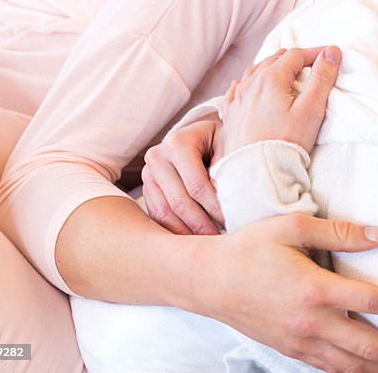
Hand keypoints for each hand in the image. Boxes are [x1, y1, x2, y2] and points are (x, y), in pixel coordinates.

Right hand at [142, 117, 224, 234]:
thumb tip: (228, 203)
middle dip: (202, 225)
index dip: (215, 208)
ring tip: (208, 243)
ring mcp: (148, 174)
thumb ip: (227, 169)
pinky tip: (193, 240)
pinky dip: (175, 230)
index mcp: (177, 143)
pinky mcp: (146, 189)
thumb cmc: (221, 140)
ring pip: (165, 213)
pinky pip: (158, 216)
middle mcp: (157, 157)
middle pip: (179, 202)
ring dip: (187, 233)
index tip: (231, 222)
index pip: (196, 185)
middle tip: (221, 240)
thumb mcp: (229, 145)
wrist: (203, 133)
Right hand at [202, 214, 377, 371]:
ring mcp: (301, 343)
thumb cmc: (248, 248)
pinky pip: (332, 370)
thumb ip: (339, 231)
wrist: (205, 281)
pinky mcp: (291, 351)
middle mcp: (312, 323)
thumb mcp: (292, 226)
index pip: (376, 302)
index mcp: (316, 289)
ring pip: (355, 367)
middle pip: (373, 348)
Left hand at [220, 45, 340, 159]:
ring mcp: (237, 99)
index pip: (296, 55)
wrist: (257, 173)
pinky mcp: (230, 115)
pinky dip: (248, 83)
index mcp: (270, 79)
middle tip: (310, 65)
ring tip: (285, 74)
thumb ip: (322, 78)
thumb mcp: (312, 109)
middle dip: (294, 59)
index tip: (330, 56)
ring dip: (271, 68)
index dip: (315, 53)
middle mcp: (250, 84)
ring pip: (254, 72)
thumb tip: (332, 52)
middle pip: (274, 60)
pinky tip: (250, 88)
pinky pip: (236, 90)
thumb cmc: (286, 142)